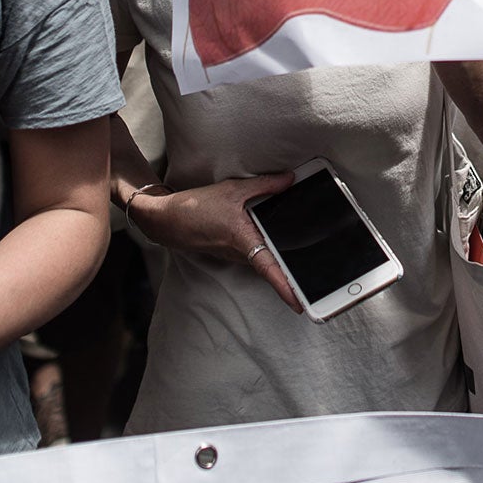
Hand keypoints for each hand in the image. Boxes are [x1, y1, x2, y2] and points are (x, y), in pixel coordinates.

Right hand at [130, 173, 302, 313]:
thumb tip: (290, 180)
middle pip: (271, 265)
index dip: (285, 287)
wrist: (168, 220)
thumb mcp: (234, 190)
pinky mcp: (232, 252)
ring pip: (263, 258)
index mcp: (243, 240)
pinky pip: (254, 253)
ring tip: (303, 262)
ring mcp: (236, 255)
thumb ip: (265, 185)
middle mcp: (241, 253)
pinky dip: (267, 248)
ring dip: (280, 259)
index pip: (268, 268)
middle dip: (292, 275)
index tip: (300, 303)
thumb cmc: (196, 208)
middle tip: (314, 288)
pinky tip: (276, 238)